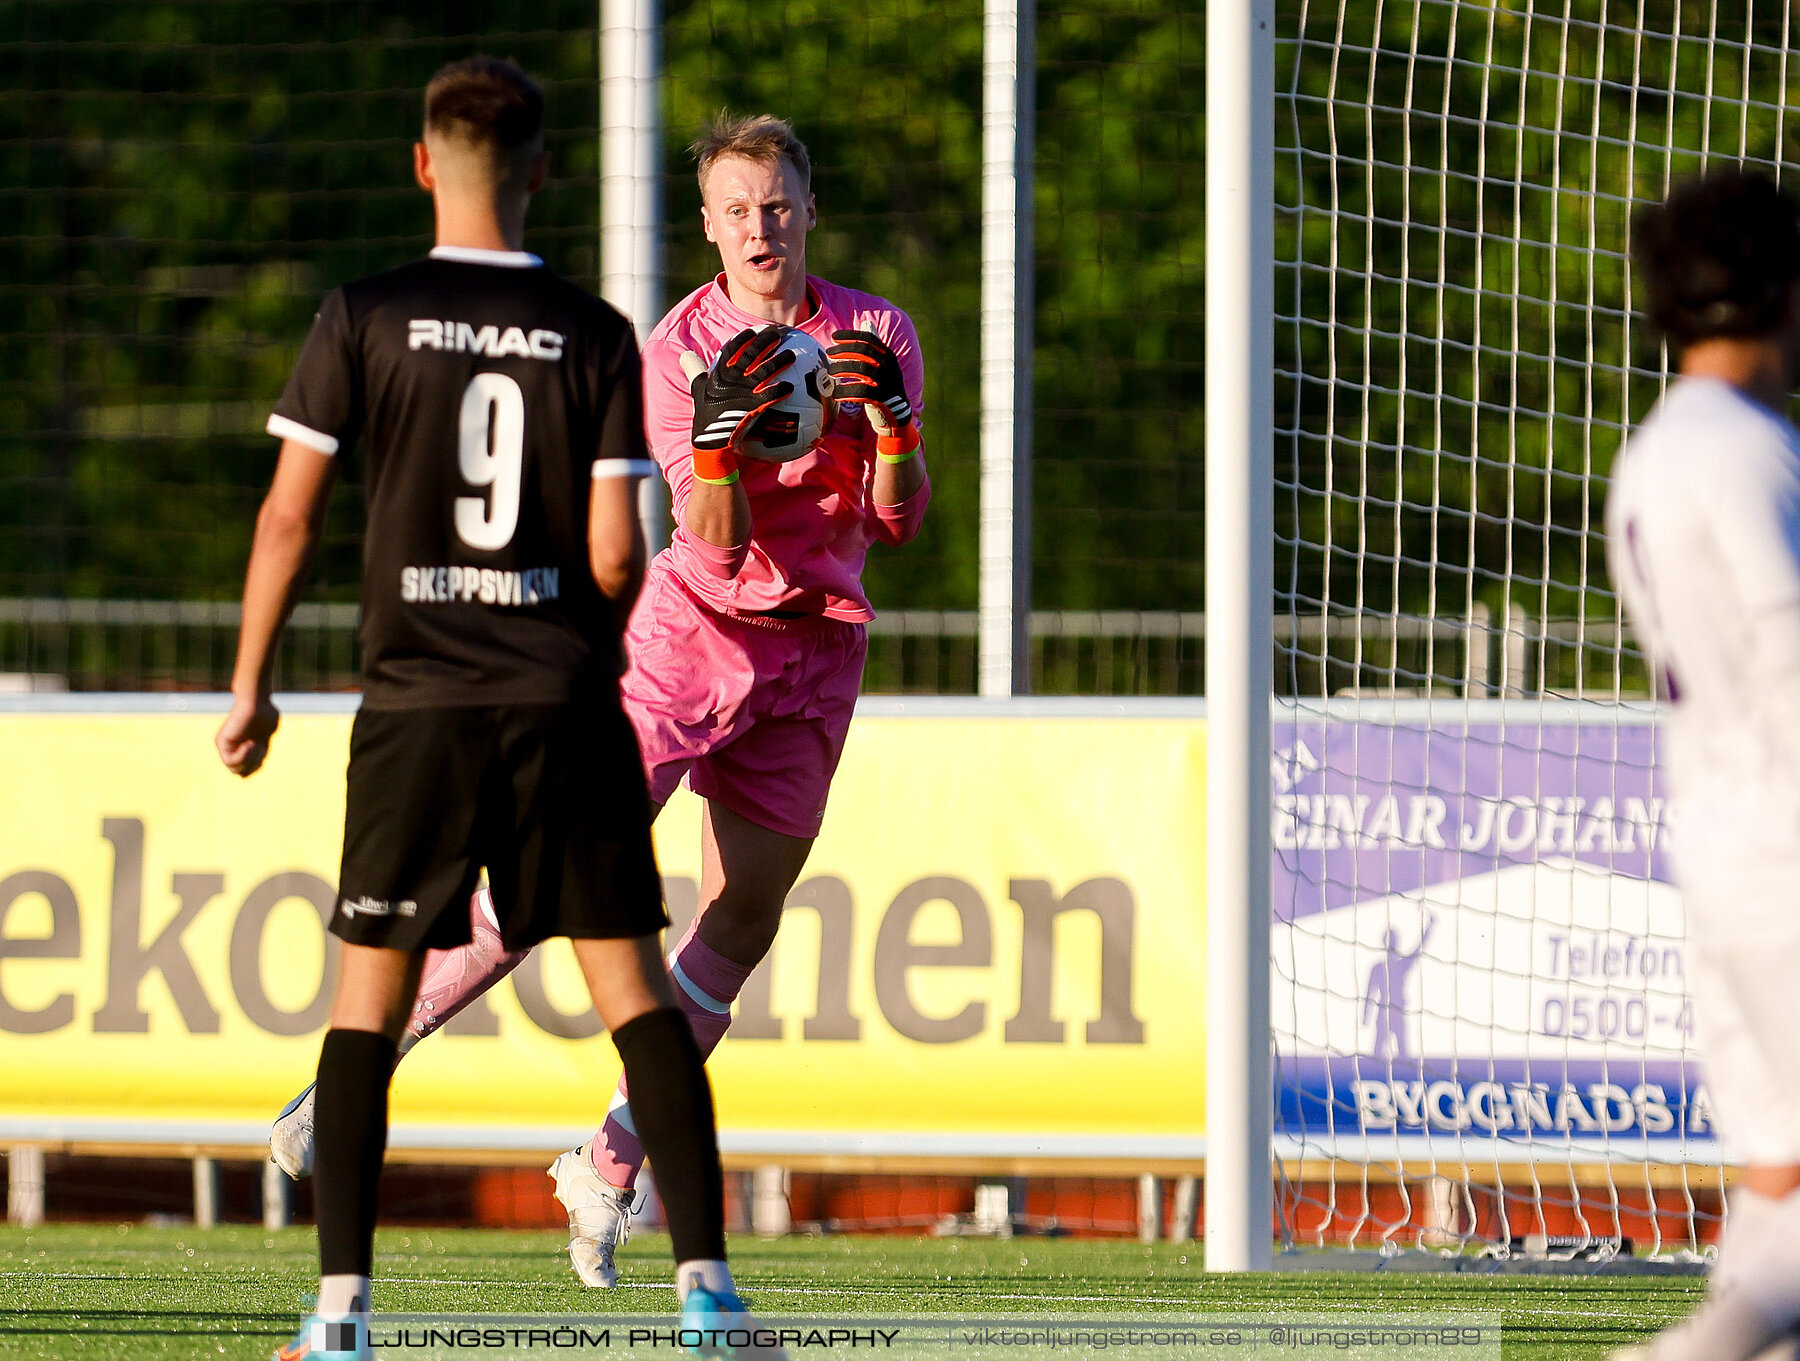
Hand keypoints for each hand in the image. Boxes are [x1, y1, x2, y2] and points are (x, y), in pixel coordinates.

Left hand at [216, 692, 279, 776]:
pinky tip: (249, 744)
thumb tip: (258, 754)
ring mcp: (226, 747)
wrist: (257, 702)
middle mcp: (233, 749)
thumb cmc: (265, 713)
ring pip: (236, 770)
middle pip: (242, 773)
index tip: (264, 750)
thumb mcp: (268, 735)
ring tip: (254, 744)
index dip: (258, 765)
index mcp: (244, 748)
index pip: (248, 770)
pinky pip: (231, 761)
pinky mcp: (222, 743)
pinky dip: (243, 756)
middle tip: (260, 748)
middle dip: (255, 764)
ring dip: (250, 760)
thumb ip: (262, 748)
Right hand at [685, 327, 794, 452]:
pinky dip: (782, 389)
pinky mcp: (753, 407)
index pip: (732, 350)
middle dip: (765, 342)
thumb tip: (684, 354)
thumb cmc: (705, 414)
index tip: (752, 332)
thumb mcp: (697, 389)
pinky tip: (791, 387)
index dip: (743, 339)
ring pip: (766, 371)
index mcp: (719, 373)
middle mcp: (732, 379)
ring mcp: (743, 392)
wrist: (710, 440)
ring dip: (780, 361)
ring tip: (791, 355)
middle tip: (776, 335)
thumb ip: (694, 370)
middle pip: (752, 354)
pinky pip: (772, 395)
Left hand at [827, 329, 912, 433]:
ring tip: (829, 372)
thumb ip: (872, 349)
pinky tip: (836, 394)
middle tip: (829, 353)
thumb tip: (865, 323)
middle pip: (864, 351)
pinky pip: (861, 392)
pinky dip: (847, 392)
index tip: (834, 337)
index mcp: (888, 355)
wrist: (900, 410)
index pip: (869, 339)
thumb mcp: (881, 365)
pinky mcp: (883, 397)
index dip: (850, 336)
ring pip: (861, 369)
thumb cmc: (883, 384)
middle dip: (844, 350)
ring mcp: (887, 381)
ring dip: (842, 369)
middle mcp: (889, 365)